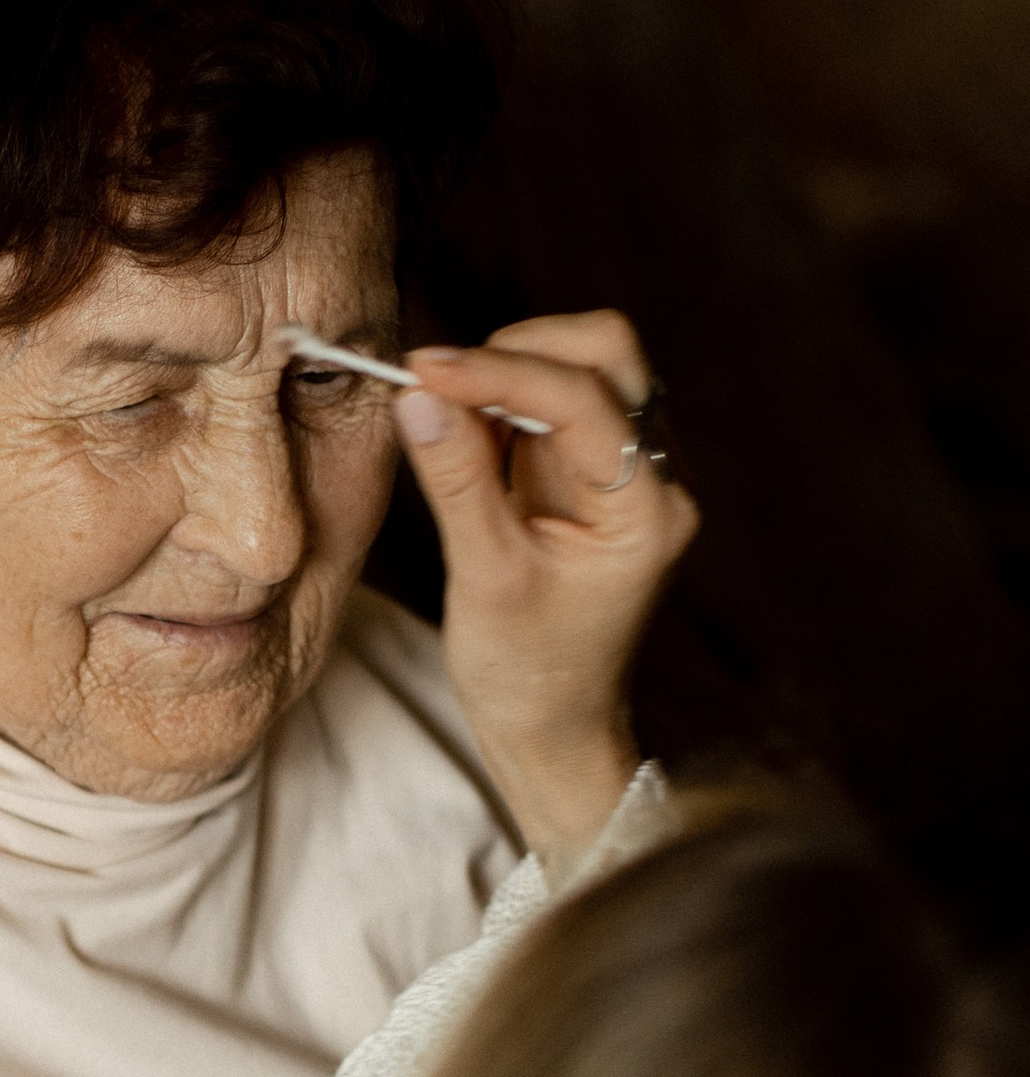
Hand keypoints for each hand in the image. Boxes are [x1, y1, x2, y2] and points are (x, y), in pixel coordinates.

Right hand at [395, 314, 697, 876]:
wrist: (554, 726)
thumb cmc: (528, 672)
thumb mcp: (485, 578)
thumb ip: (457, 480)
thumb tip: (419, 396)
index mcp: (648, 511)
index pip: (582, 399)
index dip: (498, 372)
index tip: (423, 370)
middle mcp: (657, 478)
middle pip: (607, 353)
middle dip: (521, 349)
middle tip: (442, 382)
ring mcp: (630, 470)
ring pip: (583, 367)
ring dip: (510, 370)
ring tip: (445, 412)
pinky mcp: (593, 473)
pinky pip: (555, 402)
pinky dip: (505, 399)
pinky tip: (463, 431)